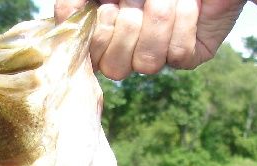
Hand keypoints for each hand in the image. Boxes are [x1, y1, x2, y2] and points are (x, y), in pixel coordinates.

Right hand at [55, 0, 246, 79]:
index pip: (89, 58)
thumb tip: (64, 14)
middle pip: (114, 69)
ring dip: (156, 21)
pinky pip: (178, 55)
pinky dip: (183, 23)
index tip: (107, 6)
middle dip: (127, 26)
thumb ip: (76, 0)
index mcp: (105, 34)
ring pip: (147, 64)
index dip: (98, 34)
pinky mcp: (191, 55)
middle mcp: (130, 50)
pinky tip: (188, 5)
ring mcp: (160, 55)